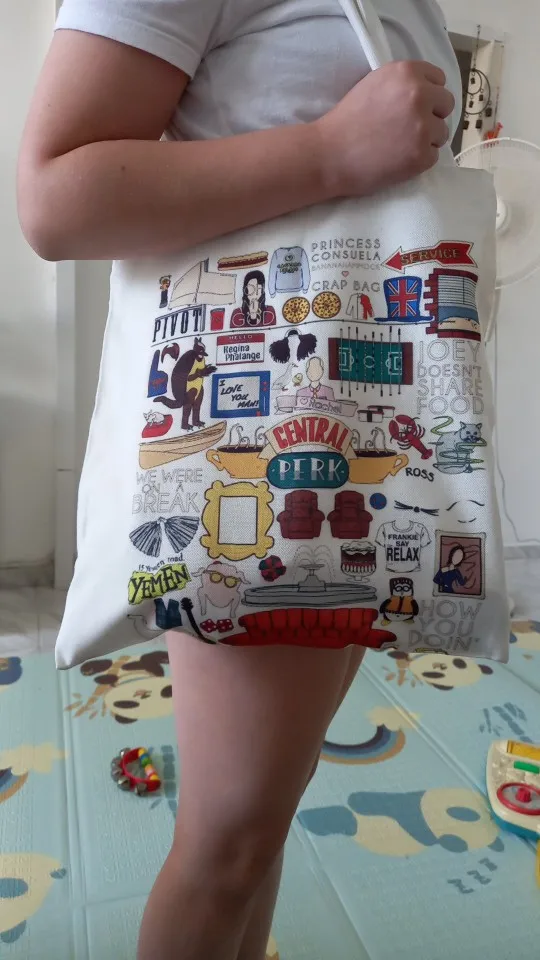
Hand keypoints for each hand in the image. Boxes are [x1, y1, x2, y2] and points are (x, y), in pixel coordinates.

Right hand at [315, 60, 455, 196]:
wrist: (329, 154)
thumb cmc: (347, 120)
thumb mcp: (374, 83)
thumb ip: (402, 83)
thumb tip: (427, 91)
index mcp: (407, 72)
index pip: (439, 80)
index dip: (427, 95)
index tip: (413, 107)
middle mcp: (420, 95)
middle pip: (446, 104)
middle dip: (432, 116)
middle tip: (409, 129)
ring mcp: (423, 127)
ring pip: (442, 133)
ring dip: (427, 140)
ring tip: (400, 146)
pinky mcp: (422, 155)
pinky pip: (433, 156)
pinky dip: (419, 161)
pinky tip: (398, 159)